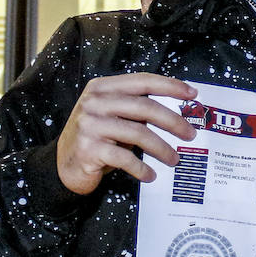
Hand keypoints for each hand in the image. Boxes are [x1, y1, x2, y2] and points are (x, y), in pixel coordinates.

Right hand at [56, 73, 197, 193]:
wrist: (63, 165)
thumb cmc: (95, 139)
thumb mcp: (112, 116)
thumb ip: (135, 109)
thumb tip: (176, 112)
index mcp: (102, 88)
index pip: (142, 81)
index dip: (169, 86)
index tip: (192, 94)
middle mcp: (94, 102)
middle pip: (144, 107)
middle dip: (173, 121)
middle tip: (190, 134)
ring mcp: (90, 125)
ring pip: (138, 133)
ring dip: (162, 149)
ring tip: (174, 159)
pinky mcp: (89, 149)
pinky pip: (125, 158)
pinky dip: (142, 168)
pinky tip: (150, 175)